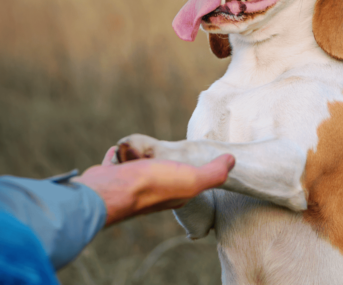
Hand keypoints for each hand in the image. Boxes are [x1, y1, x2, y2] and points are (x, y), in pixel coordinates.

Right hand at [73, 146, 234, 225]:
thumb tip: (232, 160)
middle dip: (163, 161)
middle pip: (160, 173)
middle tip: (164, 150)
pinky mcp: (110, 176)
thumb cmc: (152, 185)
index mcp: (175, 194)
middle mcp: (152, 192)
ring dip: (139, 157)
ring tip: (140, 148)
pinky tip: (118, 150)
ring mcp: (129, 184)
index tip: (194, 158)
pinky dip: (117, 156)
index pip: (188, 181)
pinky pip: (115, 163)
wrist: (110, 190)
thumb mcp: (192, 179)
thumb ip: (213, 173)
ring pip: (137, 167)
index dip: (192, 170)